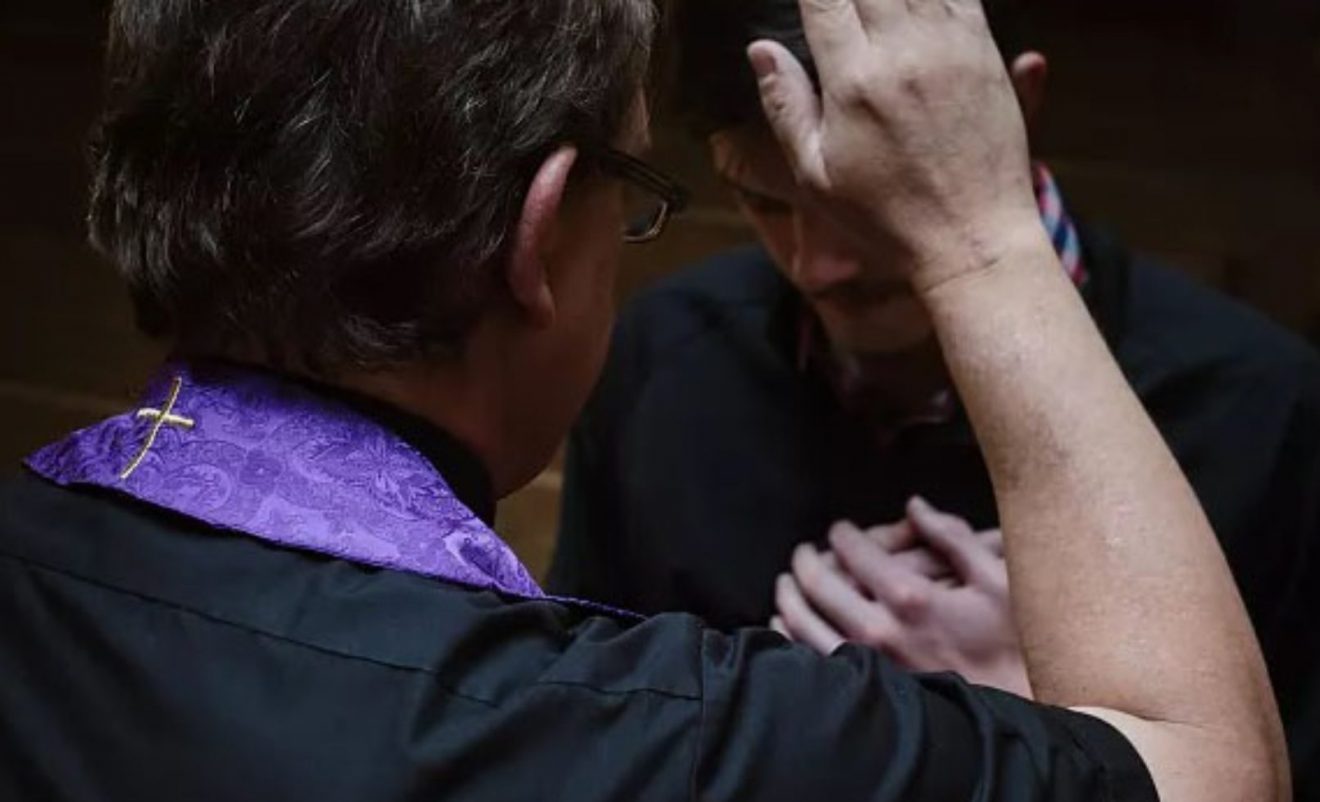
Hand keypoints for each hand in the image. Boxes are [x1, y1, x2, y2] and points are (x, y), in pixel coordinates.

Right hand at [749, 0, 1042, 291]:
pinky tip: (917, 2)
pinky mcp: (985, 54)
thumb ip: (785, 105)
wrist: (972, 238)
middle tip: (838, 5)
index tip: (807, 2)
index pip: (824, 0)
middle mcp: (903, 53)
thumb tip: (760, 49)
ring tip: (873, 5)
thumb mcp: (816, 175)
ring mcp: (950, 49)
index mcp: (854, 81)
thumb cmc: (886, 217)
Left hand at [772, 498, 1030, 696]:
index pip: (855, 551)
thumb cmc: (1015, 641)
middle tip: (802, 551)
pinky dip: (792, 640)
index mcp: (911, 597)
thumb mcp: (997, 579)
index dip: (842, 533)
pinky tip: (787, 628)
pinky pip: (813, 662)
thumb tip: (913, 506)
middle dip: (805, 561)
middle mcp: (881, 631)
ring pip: (805, 625)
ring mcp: (870, 665)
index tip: (839, 528)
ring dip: (788, 598)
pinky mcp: (868, 690)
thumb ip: (952, 537)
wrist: (1025, 709)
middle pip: (819, 585)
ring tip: (785, 584)